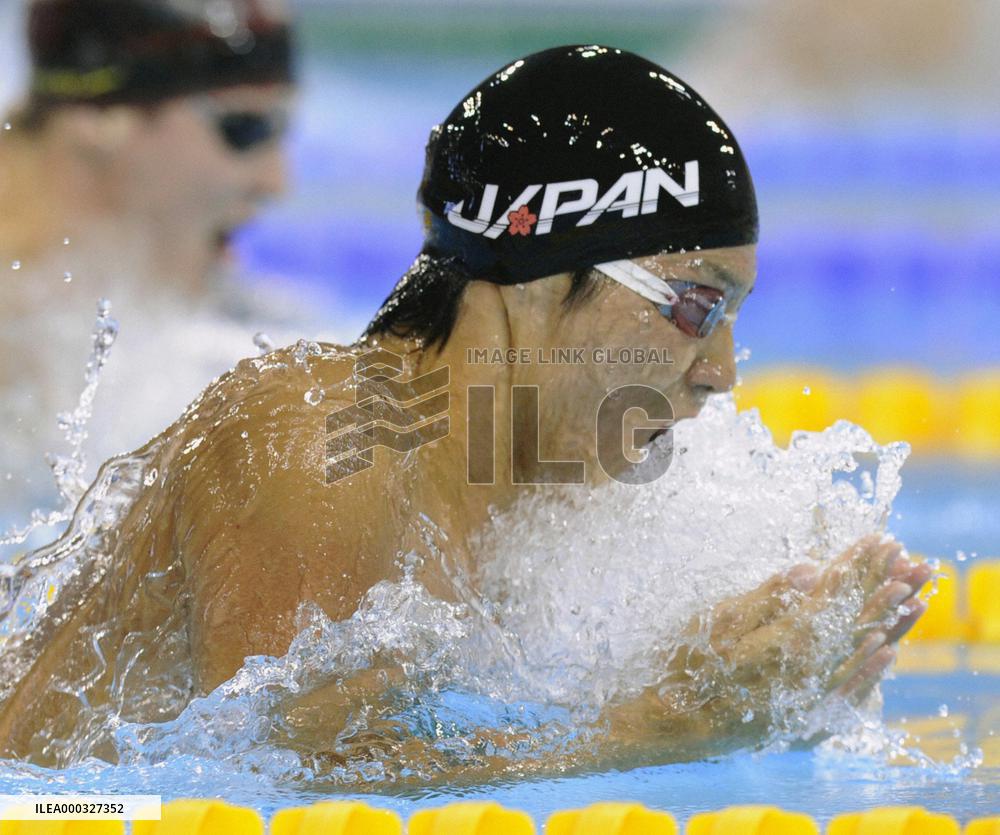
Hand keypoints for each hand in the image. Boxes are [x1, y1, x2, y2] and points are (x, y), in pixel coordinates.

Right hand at [619, 536, 931, 757]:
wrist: (678, 724)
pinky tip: (886, 650)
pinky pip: (851, 684)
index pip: (833, 595)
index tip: (878, 539)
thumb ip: (767, 596)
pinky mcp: (807, 711)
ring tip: (910, 593)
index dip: (857, 565)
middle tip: (907, 558)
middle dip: (880, 586)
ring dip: (885, 619)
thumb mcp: (719, 622)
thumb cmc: (690, 666)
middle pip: (854, 622)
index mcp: (787, 641)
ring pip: (858, 651)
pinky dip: (872, 663)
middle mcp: (809, 669)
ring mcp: (810, 693)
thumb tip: (810, 570)